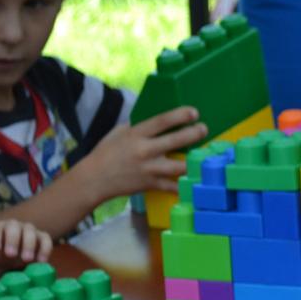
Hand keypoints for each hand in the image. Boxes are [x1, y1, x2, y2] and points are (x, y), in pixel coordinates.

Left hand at [0, 219, 53, 270]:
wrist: (12, 256)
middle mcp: (13, 226)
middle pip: (13, 228)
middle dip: (12, 240)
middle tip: (11, 255)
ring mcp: (29, 230)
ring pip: (30, 232)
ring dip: (29, 245)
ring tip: (27, 259)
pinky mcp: (42, 237)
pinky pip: (46, 239)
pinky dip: (45, 249)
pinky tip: (42, 261)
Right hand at [84, 107, 207, 200]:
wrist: (94, 179)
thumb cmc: (107, 152)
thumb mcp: (119, 132)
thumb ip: (139, 127)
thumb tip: (161, 120)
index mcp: (136, 134)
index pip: (161, 121)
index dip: (179, 116)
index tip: (194, 112)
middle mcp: (144, 151)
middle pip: (175, 141)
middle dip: (194, 134)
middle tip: (203, 129)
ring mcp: (149, 169)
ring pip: (179, 166)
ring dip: (195, 160)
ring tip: (206, 155)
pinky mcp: (151, 184)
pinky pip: (173, 186)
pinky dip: (186, 185)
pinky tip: (199, 180)